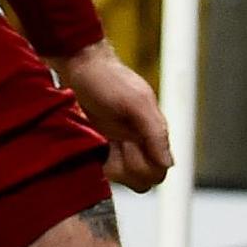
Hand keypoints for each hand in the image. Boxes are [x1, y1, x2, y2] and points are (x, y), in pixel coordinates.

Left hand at [53, 38, 173, 192]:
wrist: (78, 66)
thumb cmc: (109, 79)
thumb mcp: (136, 101)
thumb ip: (155, 132)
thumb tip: (168, 163)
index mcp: (152, 134)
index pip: (159, 171)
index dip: (145, 165)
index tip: (130, 144)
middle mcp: (137, 144)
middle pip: (142, 180)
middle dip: (128, 165)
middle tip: (115, 140)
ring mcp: (116, 147)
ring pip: (122, 177)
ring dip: (111, 163)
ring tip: (102, 138)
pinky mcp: (97, 147)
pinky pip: (103, 169)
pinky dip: (97, 160)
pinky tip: (91, 140)